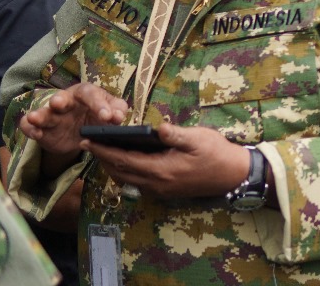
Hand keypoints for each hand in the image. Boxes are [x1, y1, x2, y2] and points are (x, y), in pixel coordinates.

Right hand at [19, 83, 128, 171]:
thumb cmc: (97, 116)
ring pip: (44, 112)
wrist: (81, 135)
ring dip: (40, 115)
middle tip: (58, 103)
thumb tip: (119, 117)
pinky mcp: (41, 128)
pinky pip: (29, 126)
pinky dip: (30, 129)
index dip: (99, 104)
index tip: (107, 117)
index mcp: (85, 94)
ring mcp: (52, 114)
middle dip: (59, 100)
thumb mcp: (110, 113)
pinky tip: (36, 134)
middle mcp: (66, 101)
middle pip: (61, 97)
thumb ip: (117, 111)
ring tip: (35, 117)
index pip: (91, 94)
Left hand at [82, 123, 250, 200]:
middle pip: (120, 172)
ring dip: (113, 166)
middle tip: (89, 144)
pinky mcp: (165, 191)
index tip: (86, 140)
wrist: (233, 175)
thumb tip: (158, 128)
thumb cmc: (217, 153)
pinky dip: (125, 172)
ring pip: (127, 179)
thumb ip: (176, 135)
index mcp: (160, 169)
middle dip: (102, 158)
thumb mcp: (198, 138)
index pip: (123, 159)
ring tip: (103, 152)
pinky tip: (127, 161)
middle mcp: (156, 183)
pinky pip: (137, 183)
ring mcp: (160, 190)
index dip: (102, 150)